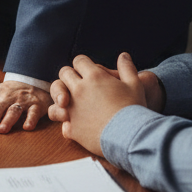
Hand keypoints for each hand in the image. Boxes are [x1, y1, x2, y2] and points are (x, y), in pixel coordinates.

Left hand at [0, 81, 50, 134]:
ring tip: (2, 130)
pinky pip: (33, 112)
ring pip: (14, 110)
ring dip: (8, 120)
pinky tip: (27, 127)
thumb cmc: (7, 93)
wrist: (30, 82)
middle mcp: (7, 96)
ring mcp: (22, 100)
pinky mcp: (35, 105)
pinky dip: (30, 120)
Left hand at [48, 62, 163, 118]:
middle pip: (64, 73)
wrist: (131, 136)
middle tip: (79, 83)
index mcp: (94, 76)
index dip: (83, 64)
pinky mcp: (73, 128)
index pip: (79, 61)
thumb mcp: (135, 84)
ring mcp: (73, 109)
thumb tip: (123, 55)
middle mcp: (79, 90)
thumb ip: (127, 67)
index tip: (88, 70)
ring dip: (61, 97)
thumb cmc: (134, 109)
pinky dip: (68, 123)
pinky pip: (62, 122)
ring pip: (56, 96)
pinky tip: (77, 124)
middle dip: (70, 75)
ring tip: (70, 102)